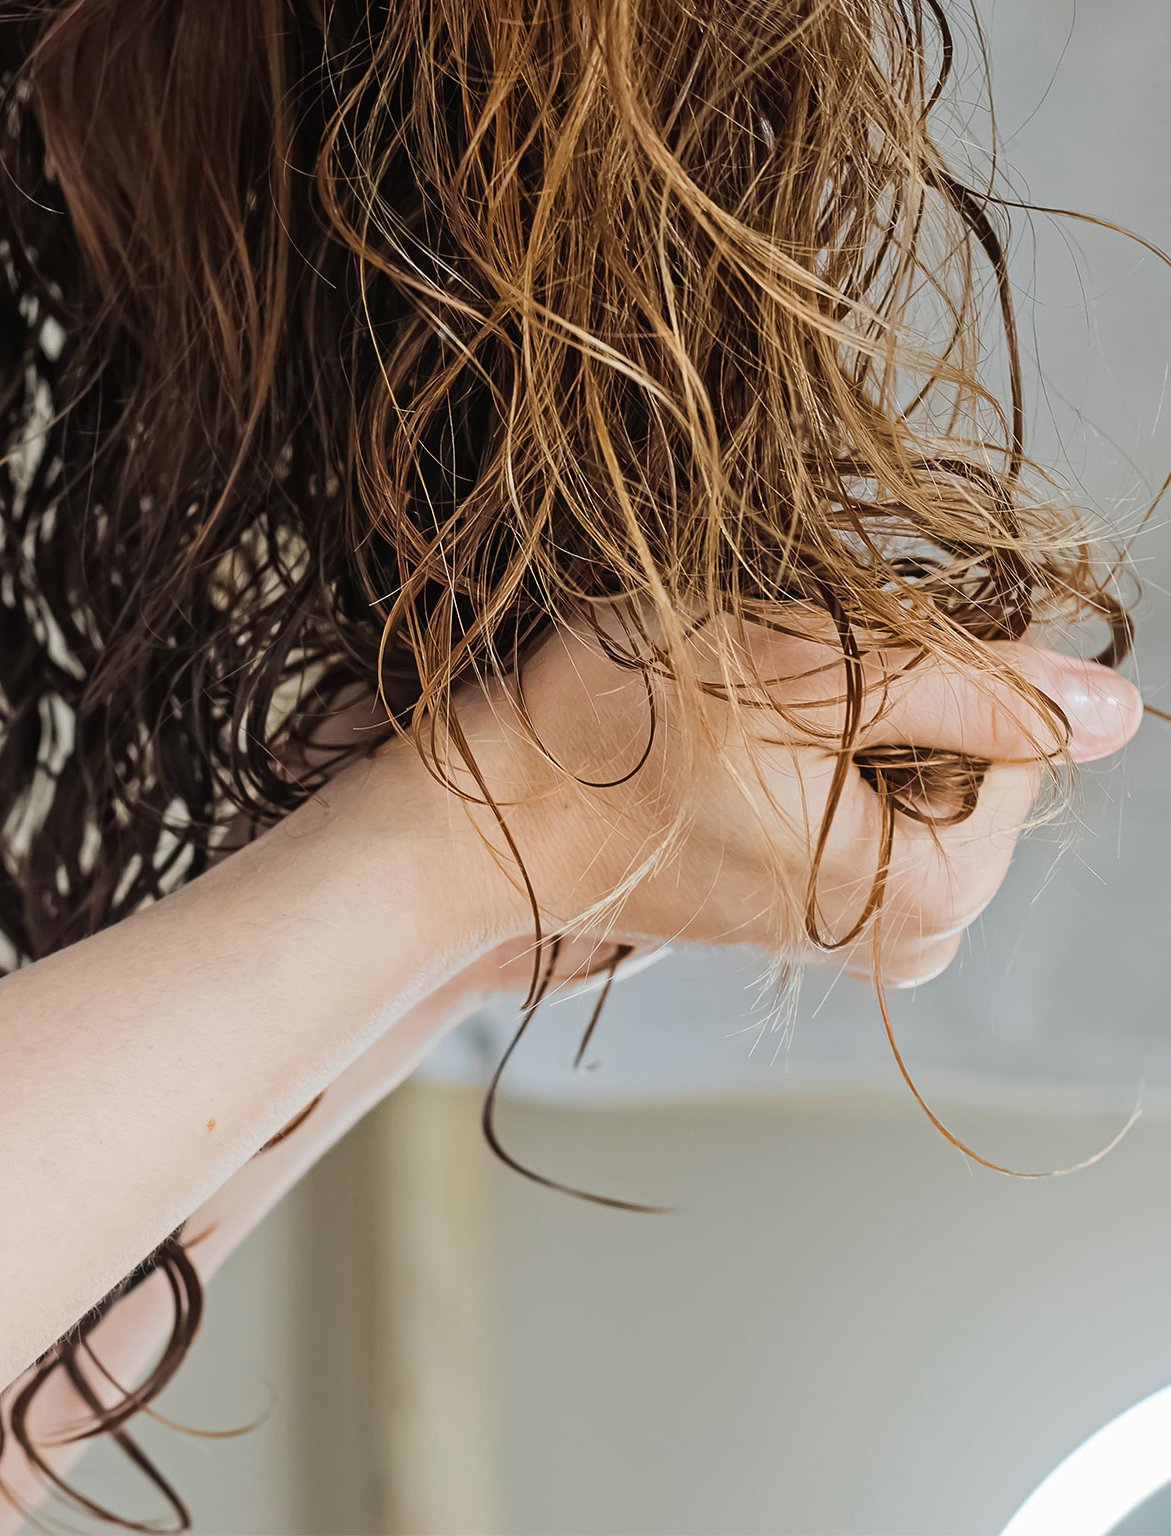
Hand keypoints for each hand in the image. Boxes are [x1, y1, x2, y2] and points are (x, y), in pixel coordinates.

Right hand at [452, 613, 1143, 986]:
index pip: (1025, 734)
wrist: (493, 813)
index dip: (935, 667)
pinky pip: (872, 794)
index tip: (826, 664)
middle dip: (897, 692)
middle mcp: (911, 938)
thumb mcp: (805, 667)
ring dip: (852, 711)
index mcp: (928, 896)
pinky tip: (739, 751)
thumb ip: (974, 683)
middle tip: (775, 690)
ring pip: (924, 764)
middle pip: (981, 756)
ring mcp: (862, 930)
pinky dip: (824, 747)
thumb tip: (1111, 706)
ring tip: (746, 722)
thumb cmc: (618, 738)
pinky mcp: (817, 907)